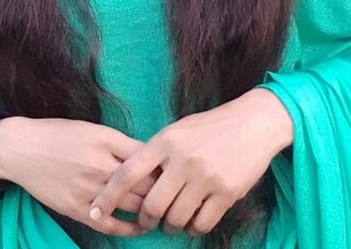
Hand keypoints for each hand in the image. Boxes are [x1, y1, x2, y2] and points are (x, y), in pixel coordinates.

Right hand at [0, 116, 160, 237]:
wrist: (22, 149)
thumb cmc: (59, 134)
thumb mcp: (92, 129)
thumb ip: (119, 143)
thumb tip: (150, 156)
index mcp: (106, 139)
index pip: (146, 155)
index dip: (163, 166)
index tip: (174, 171)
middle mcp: (100, 164)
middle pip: (144, 183)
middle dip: (163, 191)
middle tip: (176, 195)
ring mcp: (88, 188)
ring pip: (131, 205)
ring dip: (150, 211)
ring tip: (163, 212)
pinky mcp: (76, 208)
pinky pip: (108, 224)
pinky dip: (127, 229)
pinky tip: (138, 228)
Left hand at [88, 88, 292, 236]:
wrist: (253, 123)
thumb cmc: (211, 126)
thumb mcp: (179, 130)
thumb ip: (158, 152)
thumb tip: (134, 179)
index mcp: (166, 141)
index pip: (128, 173)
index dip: (109, 195)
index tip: (96, 210)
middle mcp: (183, 160)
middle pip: (151, 205)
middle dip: (145, 220)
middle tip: (147, 221)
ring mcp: (205, 178)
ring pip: (175, 219)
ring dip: (170, 226)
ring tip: (172, 221)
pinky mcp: (226, 193)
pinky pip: (201, 224)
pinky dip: (193, 228)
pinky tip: (193, 220)